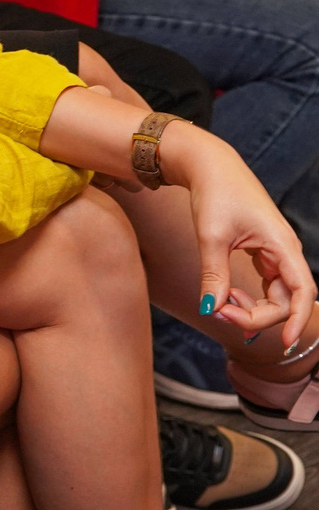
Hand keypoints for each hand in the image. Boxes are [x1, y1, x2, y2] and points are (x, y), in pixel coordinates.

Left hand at [161, 120, 315, 341]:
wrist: (208, 166)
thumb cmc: (214, 194)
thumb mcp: (211, 236)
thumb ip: (213, 275)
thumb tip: (210, 310)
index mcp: (283, 245)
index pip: (302, 292)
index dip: (297, 320)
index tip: (281, 343)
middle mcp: (285, 251)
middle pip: (285, 300)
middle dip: (256, 314)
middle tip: (219, 312)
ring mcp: (275, 252)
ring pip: (275, 295)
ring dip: (251, 307)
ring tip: (220, 302)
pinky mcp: (262, 252)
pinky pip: (265, 284)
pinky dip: (247, 295)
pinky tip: (228, 298)